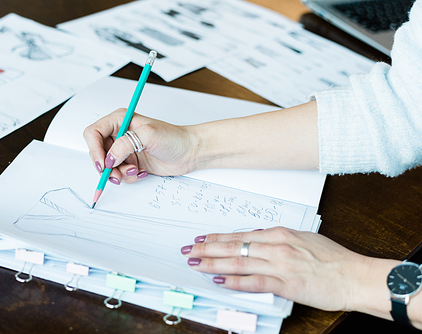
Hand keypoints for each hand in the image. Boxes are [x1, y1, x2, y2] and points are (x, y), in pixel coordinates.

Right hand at [83, 108, 198, 183]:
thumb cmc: (174, 138)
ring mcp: (124, 150)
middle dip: (106, 166)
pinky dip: (127, 177)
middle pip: (97, 152)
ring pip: (107, 166)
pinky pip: (119, 174)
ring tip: (134, 171)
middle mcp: (119, 134)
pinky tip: (141, 172)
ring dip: (118, 173)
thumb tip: (109, 158)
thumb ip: (125, 144)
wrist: (189, 152)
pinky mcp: (130, 162)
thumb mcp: (149, 135)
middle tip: (116, 173)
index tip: (103, 163)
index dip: (95, 149)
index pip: (93, 133)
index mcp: (120, 121)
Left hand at [181, 227, 398, 313]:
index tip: (202, 238)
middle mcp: (276, 246)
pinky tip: (219, 281)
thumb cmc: (332, 258)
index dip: (218, 237)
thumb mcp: (303, 238)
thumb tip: (258, 238)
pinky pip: (254, 282)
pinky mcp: (286, 284)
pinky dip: (235, 281)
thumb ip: (278, 239)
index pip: (240, 235)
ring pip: (239, 262)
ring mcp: (280, 264)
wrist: (354, 275)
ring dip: (214, 263)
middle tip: (189, 249)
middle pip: (234, 246)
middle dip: (208, 248)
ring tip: (196, 263)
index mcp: (280, 234)